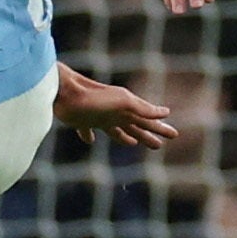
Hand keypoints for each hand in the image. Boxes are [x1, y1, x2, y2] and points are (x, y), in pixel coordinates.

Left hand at [52, 65, 176, 148]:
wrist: (63, 92)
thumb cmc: (93, 97)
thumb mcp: (123, 102)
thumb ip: (143, 108)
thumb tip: (166, 113)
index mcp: (126, 109)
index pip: (148, 121)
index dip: (161, 128)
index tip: (174, 134)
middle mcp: (115, 113)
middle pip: (135, 127)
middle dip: (148, 135)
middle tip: (159, 145)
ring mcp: (98, 117)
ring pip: (116, 130)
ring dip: (126, 137)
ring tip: (134, 143)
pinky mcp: (81, 121)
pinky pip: (87, 131)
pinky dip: (89, 136)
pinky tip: (90, 140)